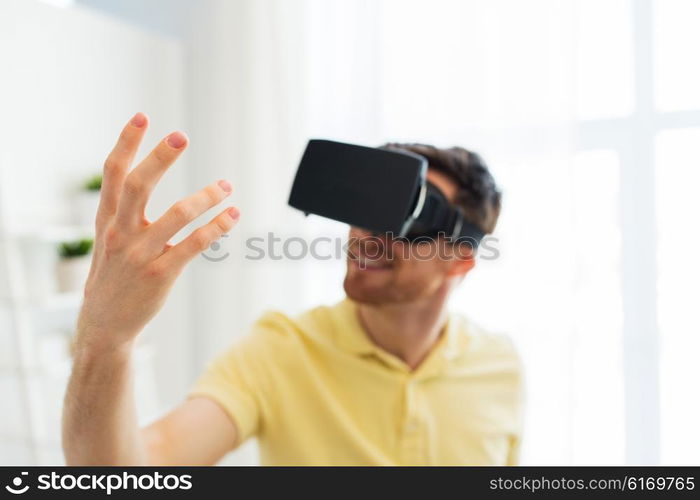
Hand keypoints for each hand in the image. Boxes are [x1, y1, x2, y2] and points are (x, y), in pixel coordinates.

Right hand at [76, 112, 238, 349]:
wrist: (104, 323)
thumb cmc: (113, 274)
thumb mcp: (109, 238)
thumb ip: (122, 208)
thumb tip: (142, 172)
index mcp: (107, 219)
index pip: (113, 173)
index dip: (127, 143)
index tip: (143, 117)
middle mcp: (121, 232)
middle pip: (138, 186)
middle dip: (159, 158)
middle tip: (181, 135)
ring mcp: (141, 254)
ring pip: (176, 215)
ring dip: (205, 197)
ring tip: (226, 186)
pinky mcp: (161, 273)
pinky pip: (194, 244)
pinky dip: (216, 227)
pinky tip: (232, 216)